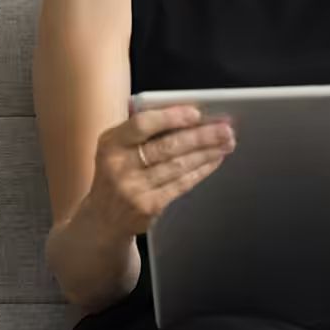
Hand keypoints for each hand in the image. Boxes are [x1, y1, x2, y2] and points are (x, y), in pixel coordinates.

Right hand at [81, 102, 236, 237]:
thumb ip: (139, 128)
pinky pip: (181, 184)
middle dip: (201, 136)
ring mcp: (134, 189)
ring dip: (207, 152)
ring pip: (179, 166)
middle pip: (167, 147)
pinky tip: (214, 160)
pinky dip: (201, 171)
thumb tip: (182, 111)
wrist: (102, 218)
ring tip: (226, 142)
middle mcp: (120, 166)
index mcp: (111, 143)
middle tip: (225, 128)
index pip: (141, 125)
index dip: (170, 117)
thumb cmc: (115, 172)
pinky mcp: (149, 206)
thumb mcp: (115, 147)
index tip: (195, 113)